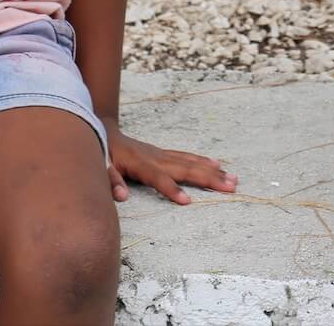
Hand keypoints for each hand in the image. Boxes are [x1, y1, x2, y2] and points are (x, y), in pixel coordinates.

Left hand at [105, 123, 238, 204]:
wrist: (104, 131)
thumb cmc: (102, 152)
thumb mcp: (100, 166)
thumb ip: (110, 180)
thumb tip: (121, 196)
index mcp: (139, 164)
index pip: (159, 178)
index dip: (172, 189)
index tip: (188, 201)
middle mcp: (155, 158)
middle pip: (185, 169)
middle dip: (208, 179)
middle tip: (230, 187)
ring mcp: (162, 154)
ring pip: (191, 162)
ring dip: (212, 171)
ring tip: (232, 179)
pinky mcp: (164, 154)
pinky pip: (187, 158)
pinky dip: (203, 162)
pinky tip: (217, 165)